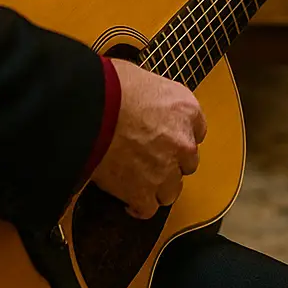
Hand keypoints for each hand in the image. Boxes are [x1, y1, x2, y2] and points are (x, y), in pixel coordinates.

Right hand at [90, 60, 205, 219]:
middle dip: (170, 162)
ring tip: (139, 180)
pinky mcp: (143, 193)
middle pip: (187, 163)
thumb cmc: (111, 86)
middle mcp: (183, 143)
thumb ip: (154, 98)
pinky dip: (138, 206)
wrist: (90, 110)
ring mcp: (165, 171)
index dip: (178, 135)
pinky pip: (147, 209)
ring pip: (171, 190)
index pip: (196, 130)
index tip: (167, 137)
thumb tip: (144, 101)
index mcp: (186, 110)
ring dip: (157, 186)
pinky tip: (128, 200)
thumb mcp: (143, 78)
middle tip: (150, 157)